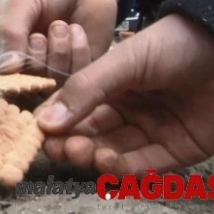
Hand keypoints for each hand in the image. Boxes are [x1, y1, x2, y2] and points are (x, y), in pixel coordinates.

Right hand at [0, 0, 122, 82]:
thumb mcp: (23, 3)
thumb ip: (12, 32)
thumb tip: (7, 70)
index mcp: (11, 48)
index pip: (5, 75)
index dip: (15, 66)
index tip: (27, 41)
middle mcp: (32, 64)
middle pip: (31, 81)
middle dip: (38, 55)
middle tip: (44, 31)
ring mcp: (58, 68)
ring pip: (55, 79)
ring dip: (59, 51)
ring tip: (62, 26)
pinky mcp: (84, 68)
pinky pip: (78, 75)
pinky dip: (78, 52)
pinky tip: (77, 30)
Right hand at [36, 14, 213, 174]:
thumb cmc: (173, 45)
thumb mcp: (122, 62)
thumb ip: (85, 90)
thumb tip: (44, 121)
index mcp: (110, 86)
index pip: (75, 109)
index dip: (56, 122)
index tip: (38, 131)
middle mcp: (127, 110)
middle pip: (91, 135)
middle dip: (72, 143)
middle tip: (59, 148)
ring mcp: (151, 131)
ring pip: (113, 152)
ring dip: (94, 156)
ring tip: (83, 152)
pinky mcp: (175, 150)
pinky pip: (143, 165)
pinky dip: (122, 168)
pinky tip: (106, 160)